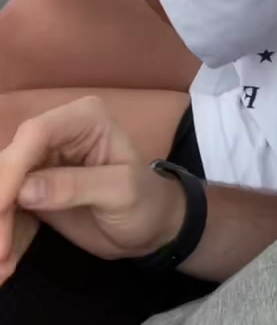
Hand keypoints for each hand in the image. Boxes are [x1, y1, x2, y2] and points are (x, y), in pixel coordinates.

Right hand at [0, 96, 186, 283]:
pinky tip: (6, 267)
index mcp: (82, 119)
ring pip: (5, 188)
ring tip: (3, 265)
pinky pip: (10, 211)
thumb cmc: (146, 200)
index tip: (0, 208)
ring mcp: (43, 162)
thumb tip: (24, 191)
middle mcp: (57, 133)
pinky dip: (7, 236)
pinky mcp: (33, 191)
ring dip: (1, 226)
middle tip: (0, 250)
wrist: (151, 227)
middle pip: (11, 162)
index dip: (11, 170)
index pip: (35, 134)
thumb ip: (75, 186)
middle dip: (0, 205)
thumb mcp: (120, 191)